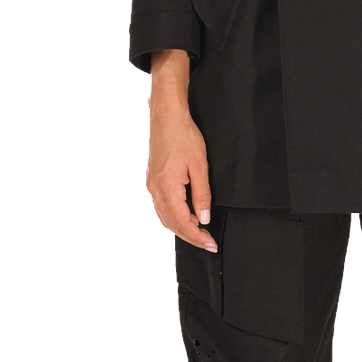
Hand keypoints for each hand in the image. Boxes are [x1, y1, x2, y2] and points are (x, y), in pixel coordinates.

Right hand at [144, 50, 217, 251]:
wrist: (167, 117)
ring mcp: (150, 187)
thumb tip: (203, 218)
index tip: (211, 243)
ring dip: (181, 229)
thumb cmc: (183, 136)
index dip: (198, 237)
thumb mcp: (200, 166)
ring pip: (164, 218)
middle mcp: (154, 191)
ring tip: (199, 233)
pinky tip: (183, 219)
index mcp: (167, 188)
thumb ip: (202, 195)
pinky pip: (159, 208)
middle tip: (208, 243)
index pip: (183, 222)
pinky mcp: (151, 182)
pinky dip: (172, 218)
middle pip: (172, 225)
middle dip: (191, 237)